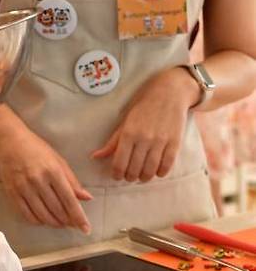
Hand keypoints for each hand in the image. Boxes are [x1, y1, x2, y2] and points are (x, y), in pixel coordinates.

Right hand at [0, 119, 91, 232]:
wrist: (9, 141)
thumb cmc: (36, 148)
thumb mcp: (58, 160)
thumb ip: (72, 181)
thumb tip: (86, 197)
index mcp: (53, 171)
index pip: (69, 199)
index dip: (78, 217)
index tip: (85, 228)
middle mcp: (38, 180)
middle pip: (57, 210)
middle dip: (67, 221)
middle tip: (73, 225)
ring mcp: (24, 187)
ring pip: (42, 215)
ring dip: (54, 223)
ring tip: (60, 223)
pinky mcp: (13, 192)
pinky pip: (27, 214)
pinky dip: (37, 221)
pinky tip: (43, 220)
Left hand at [91, 67, 198, 181]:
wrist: (170, 92)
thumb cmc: (144, 106)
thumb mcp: (125, 121)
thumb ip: (112, 142)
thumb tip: (95, 156)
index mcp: (128, 133)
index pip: (119, 163)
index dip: (116, 174)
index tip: (117, 176)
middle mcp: (144, 138)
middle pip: (134, 170)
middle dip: (129, 177)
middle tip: (129, 176)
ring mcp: (160, 141)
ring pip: (150, 170)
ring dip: (144, 178)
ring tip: (141, 177)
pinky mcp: (175, 143)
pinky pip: (167, 166)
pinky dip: (160, 173)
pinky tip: (156, 171)